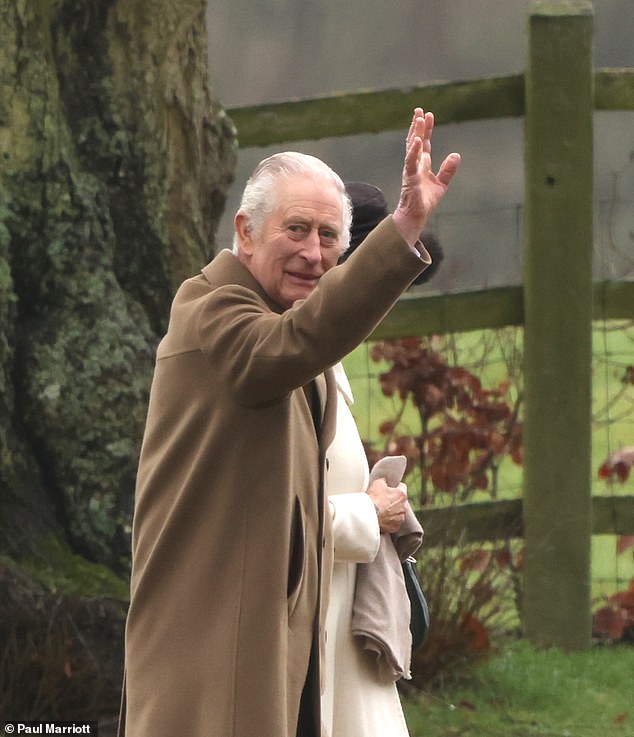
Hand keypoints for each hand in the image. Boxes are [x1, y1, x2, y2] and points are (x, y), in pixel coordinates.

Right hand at [366, 478, 407, 533]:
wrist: (367, 515)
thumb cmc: (373, 499)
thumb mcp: (378, 483)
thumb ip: (385, 481)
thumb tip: (385, 481)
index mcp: (402, 494)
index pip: (402, 486)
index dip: (395, 487)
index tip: (389, 489)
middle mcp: (404, 506)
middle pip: (401, 500)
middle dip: (394, 500)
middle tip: (383, 500)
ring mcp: (400, 518)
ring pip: (398, 512)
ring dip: (392, 511)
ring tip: (382, 510)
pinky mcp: (395, 527)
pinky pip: (394, 522)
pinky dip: (389, 521)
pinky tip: (382, 518)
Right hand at [392, 107, 460, 245]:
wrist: (415, 217)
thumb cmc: (424, 202)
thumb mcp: (441, 184)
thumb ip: (448, 170)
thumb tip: (457, 155)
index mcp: (422, 165)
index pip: (423, 143)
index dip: (425, 129)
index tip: (428, 115)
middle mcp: (415, 164)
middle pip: (416, 140)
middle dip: (417, 125)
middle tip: (419, 110)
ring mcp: (411, 170)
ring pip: (412, 147)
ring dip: (414, 133)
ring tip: (418, 119)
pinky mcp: (410, 178)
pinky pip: (410, 162)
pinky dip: (413, 151)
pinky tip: (416, 140)